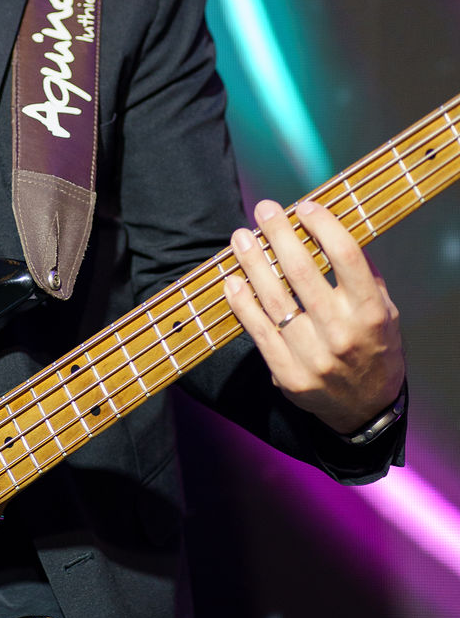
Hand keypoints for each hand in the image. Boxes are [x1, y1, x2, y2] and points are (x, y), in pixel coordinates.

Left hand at [224, 197, 404, 435]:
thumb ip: (363, 276)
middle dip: (279, 234)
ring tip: (241, 237)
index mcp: (371, 313)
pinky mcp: (288, 375)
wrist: (366, 410)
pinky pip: (258, 331)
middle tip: (264, 210)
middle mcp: (342, 334)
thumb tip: (330, 230)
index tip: (305, 206)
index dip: (322, 226)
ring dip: (253, 263)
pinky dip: (242, 303)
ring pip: (274, 299)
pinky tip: (233, 280)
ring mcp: (313, 357)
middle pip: (302, 272)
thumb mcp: (385, 312)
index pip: (345, 257)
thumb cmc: (374, 349)